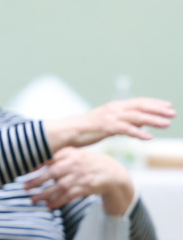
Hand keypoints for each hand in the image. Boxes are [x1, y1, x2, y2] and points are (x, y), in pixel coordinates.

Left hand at [23, 147, 133, 213]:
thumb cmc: (87, 163)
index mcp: (71, 153)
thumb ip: (57, 157)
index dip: (37, 163)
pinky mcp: (86, 188)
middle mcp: (75, 164)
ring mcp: (81, 176)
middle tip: (24, 187)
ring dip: (44, 195)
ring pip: (59, 187)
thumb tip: (34, 163)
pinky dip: (58, 202)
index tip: (24, 170)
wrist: (113, 173)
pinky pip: (69, 196)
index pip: (51, 157)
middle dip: (37, 181)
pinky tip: (48, 206)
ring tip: (33, 200)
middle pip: (52, 173)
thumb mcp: (75, 154)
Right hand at [46, 97, 174, 150]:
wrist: (67, 131)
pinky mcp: (106, 127)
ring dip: (153, 120)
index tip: (168, 106)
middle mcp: (114, 109)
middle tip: (173, 113)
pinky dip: (138, 133)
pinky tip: (149, 137)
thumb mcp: (108, 124)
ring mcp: (110, 117)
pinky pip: (126, 130)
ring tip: (167, 124)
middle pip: (141, 107)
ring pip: (136, 117)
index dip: (154, 103)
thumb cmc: (86, 130)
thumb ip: (125, 122)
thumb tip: (142, 123)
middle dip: (158, 110)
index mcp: (114, 106)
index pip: (139, 102)